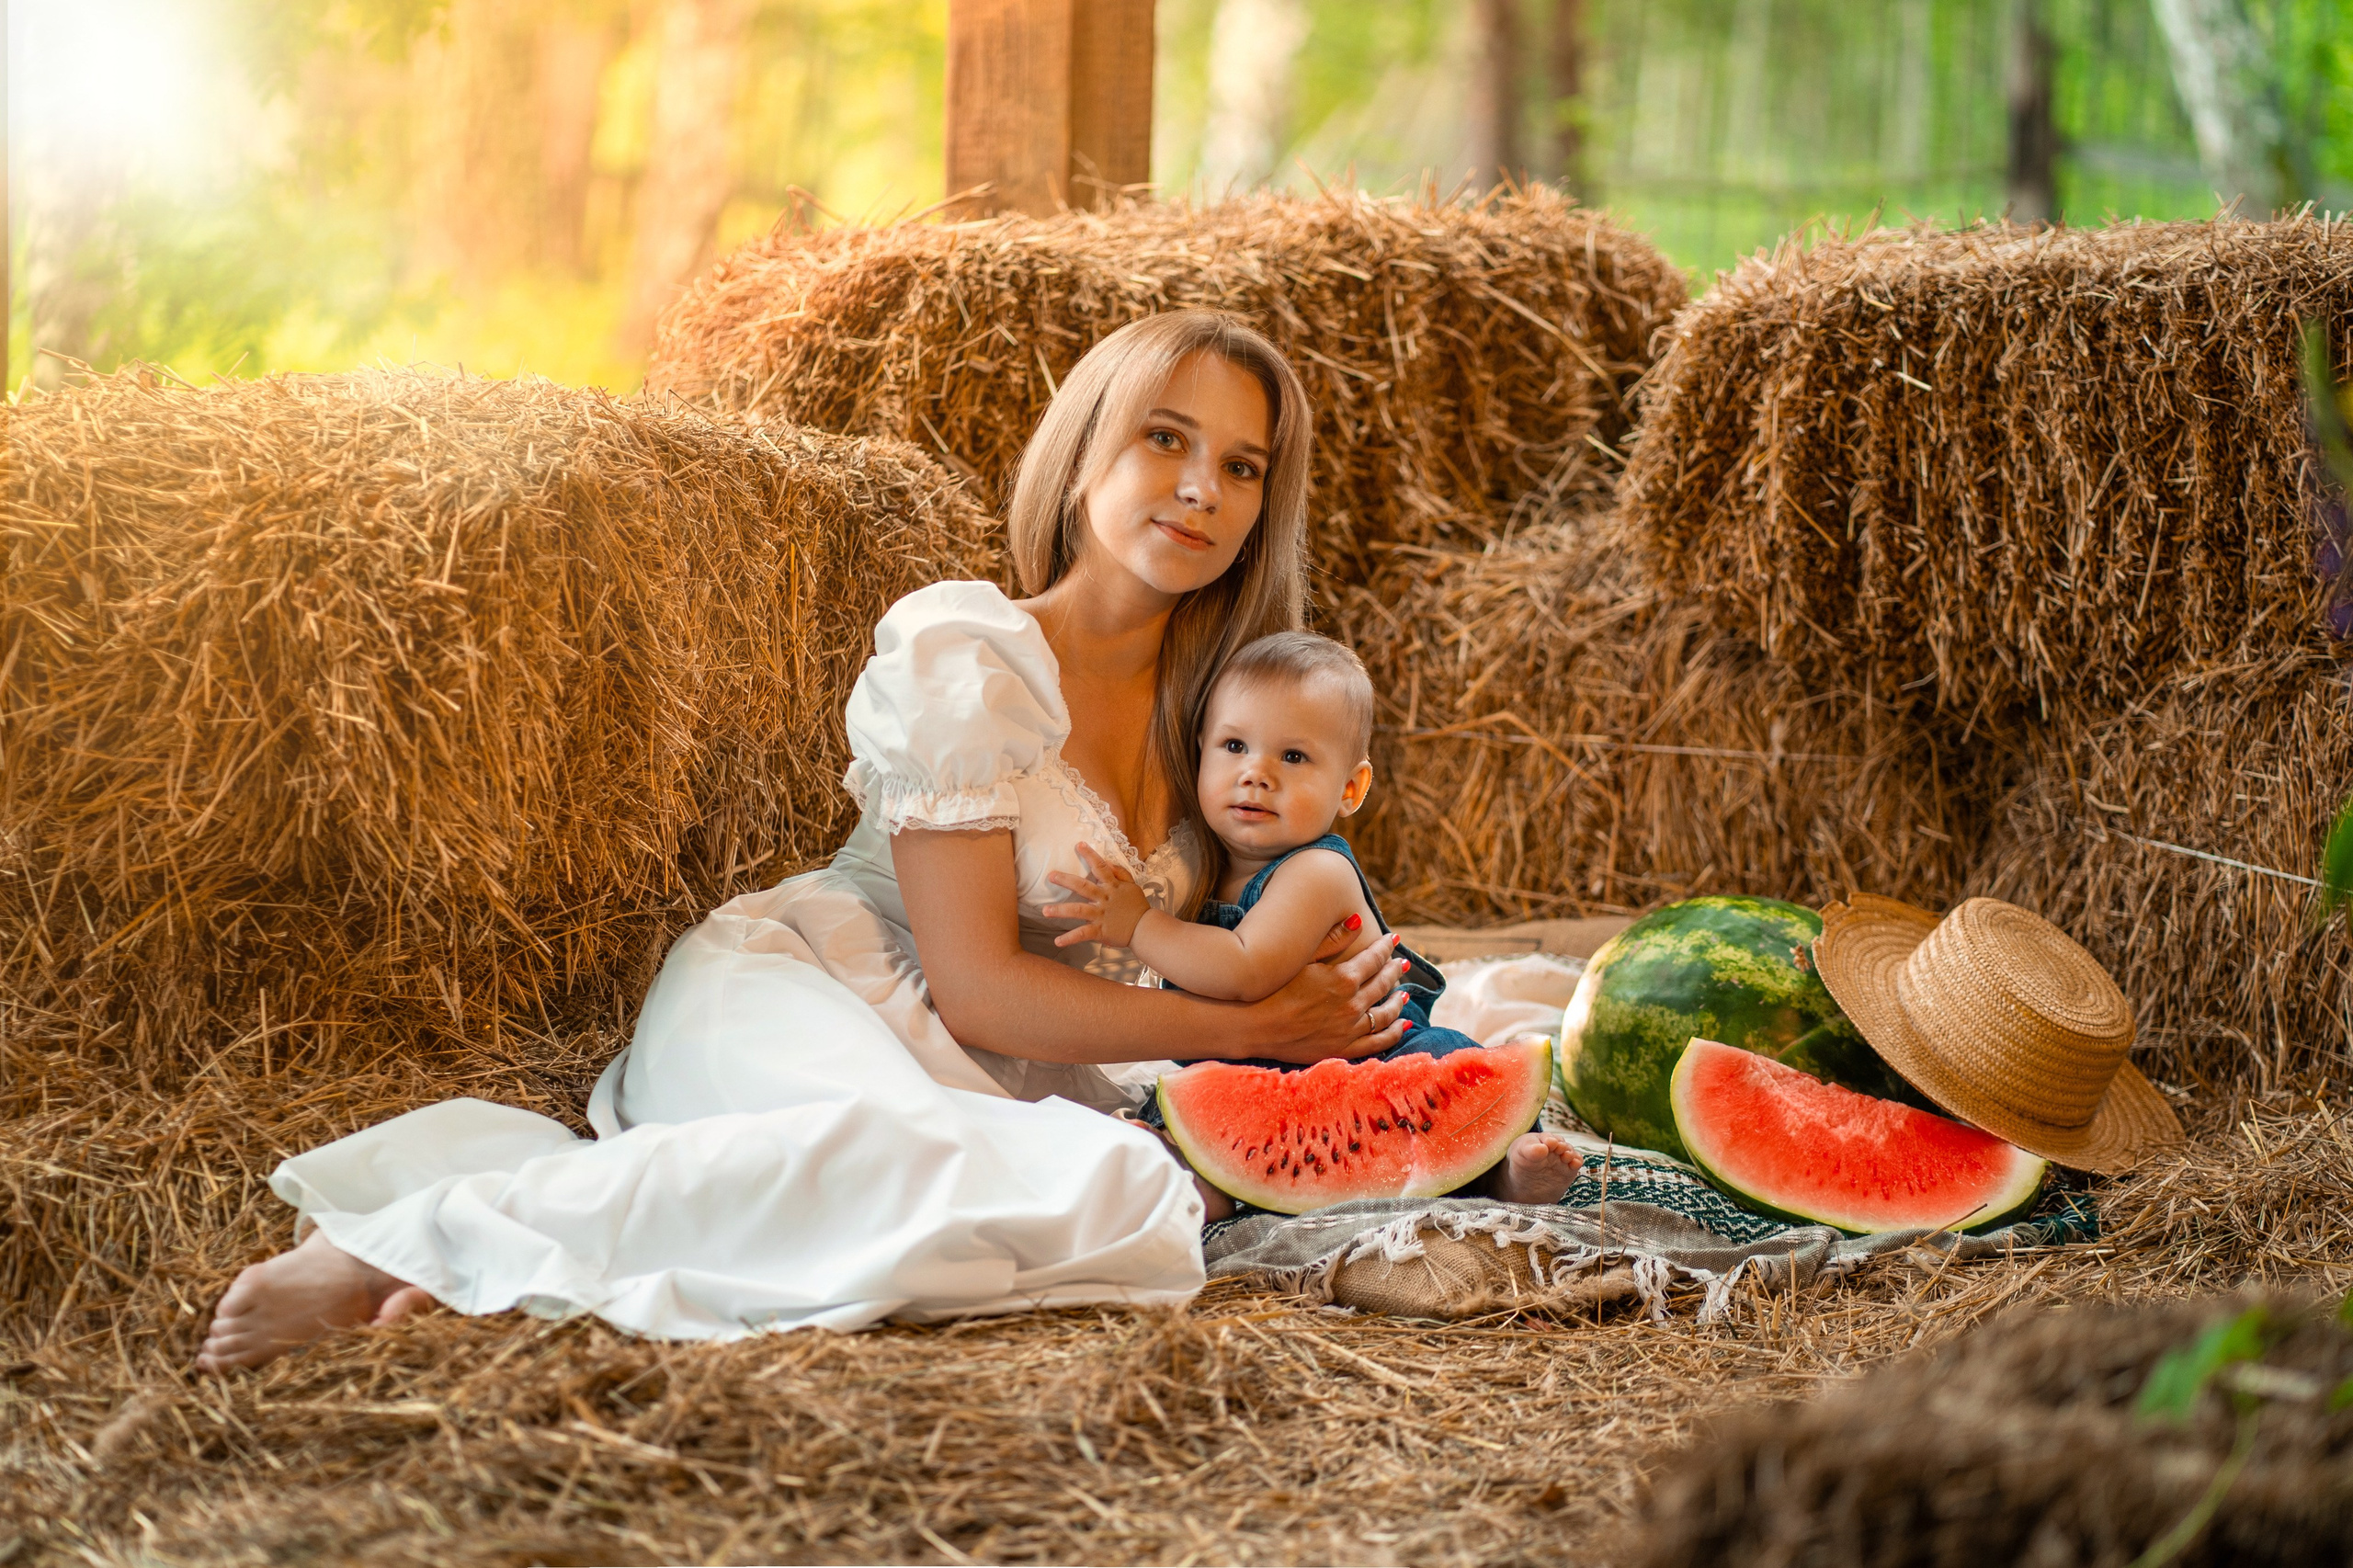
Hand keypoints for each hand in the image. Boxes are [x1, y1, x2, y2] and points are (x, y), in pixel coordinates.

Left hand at [1043, 842, 1149, 948]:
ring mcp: (1101, 915)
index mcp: (1112, 887)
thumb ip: (1120, 872)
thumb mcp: (1131, 885)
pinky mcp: (1100, 931)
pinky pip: (1082, 934)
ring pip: (1078, 911)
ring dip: (1061, 911)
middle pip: (1083, 887)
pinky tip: (1057, 941)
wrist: (1145, 928)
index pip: (1101, 867)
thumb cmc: (1137, 907)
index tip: (1079, 845)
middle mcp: (1104, 899)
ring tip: (1045, 910)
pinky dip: (1070, 938)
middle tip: (1051, 876)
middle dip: (1066, 881)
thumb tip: (1108, 862)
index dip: (1090, 855)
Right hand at [1240, 932, 1411, 1064]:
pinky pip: (1378, 1042)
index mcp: (1343, 978)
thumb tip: (1358, 919)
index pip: (1374, 958)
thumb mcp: (1301, 958)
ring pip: (1386, 1013)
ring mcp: (1349, 1030)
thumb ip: (1333, 939)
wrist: (1250, 1026)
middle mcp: (1352, 1004)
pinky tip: (1403, 1024)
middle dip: (1393, 970)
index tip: (1394, 938)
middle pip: (1383, 984)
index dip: (1386, 946)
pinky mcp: (1343, 1049)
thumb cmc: (1270, 988)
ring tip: (1404, 993)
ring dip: (1398, 1001)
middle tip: (1400, 963)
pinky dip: (1394, 1032)